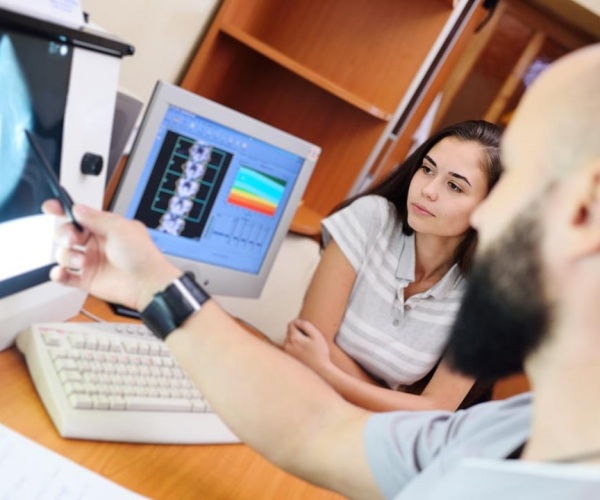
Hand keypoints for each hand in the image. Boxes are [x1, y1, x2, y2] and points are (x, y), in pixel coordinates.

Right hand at [42, 200, 179, 310]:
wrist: (148, 283)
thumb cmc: (142, 255)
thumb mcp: (119, 228)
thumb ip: (95, 217)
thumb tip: (77, 208)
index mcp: (105, 227)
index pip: (79, 215)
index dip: (63, 210)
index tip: (51, 207)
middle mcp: (96, 243)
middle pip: (66, 234)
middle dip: (65, 235)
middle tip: (74, 240)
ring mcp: (91, 261)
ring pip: (64, 254)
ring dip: (67, 256)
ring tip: (82, 262)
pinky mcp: (87, 279)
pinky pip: (65, 276)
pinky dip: (59, 274)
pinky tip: (62, 272)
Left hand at [284, 319, 331, 375]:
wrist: (320, 370)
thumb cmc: (319, 353)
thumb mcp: (316, 335)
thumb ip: (306, 325)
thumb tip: (297, 321)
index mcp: (293, 338)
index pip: (291, 324)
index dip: (299, 324)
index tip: (307, 329)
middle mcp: (287, 344)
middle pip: (289, 332)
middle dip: (297, 332)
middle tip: (309, 339)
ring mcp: (287, 352)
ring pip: (289, 340)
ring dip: (296, 340)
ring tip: (307, 346)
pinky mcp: (289, 358)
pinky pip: (290, 348)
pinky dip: (295, 347)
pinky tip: (304, 352)